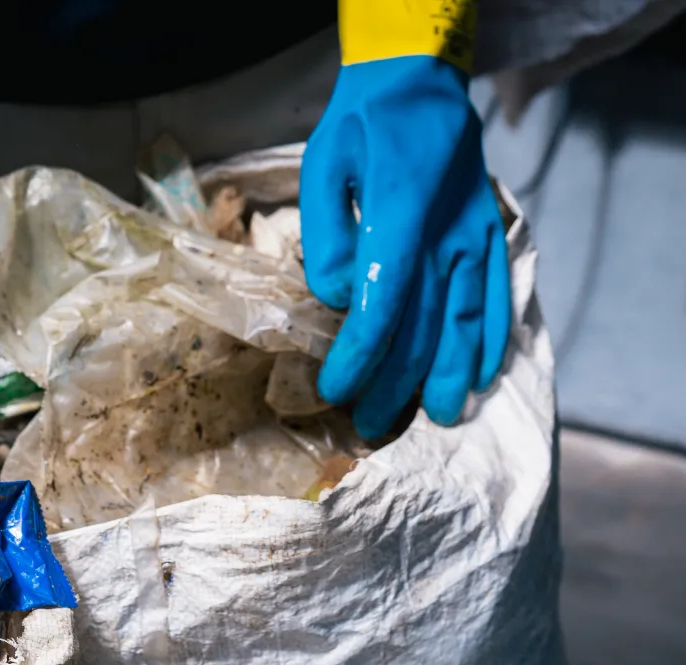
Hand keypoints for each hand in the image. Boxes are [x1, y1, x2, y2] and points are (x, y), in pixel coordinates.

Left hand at [301, 55, 509, 438]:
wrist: (418, 83)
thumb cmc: (361, 128)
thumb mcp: (324, 166)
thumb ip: (327, 235)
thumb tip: (335, 296)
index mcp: (402, 211)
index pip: (383, 300)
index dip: (360, 353)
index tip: (336, 389)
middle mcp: (449, 230)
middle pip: (424, 324)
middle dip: (396, 382)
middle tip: (369, 424)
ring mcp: (477, 234)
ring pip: (466, 319)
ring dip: (448, 375)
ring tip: (433, 420)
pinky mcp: (492, 235)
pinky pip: (497, 296)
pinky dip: (490, 340)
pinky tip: (480, 377)